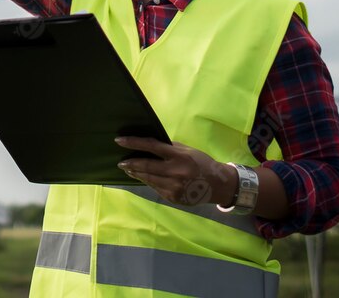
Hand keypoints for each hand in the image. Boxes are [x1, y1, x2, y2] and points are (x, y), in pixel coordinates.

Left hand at [114, 136, 233, 206]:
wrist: (218, 185)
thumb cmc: (201, 163)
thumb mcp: (188, 151)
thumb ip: (170, 148)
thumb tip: (149, 144)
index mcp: (179, 156)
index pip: (152, 146)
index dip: (134, 143)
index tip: (119, 140)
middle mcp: (176, 172)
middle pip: (146, 166)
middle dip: (130, 163)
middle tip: (121, 161)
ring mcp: (174, 187)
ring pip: (148, 179)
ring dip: (136, 173)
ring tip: (128, 169)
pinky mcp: (173, 197)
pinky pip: (155, 188)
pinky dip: (148, 182)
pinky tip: (143, 178)